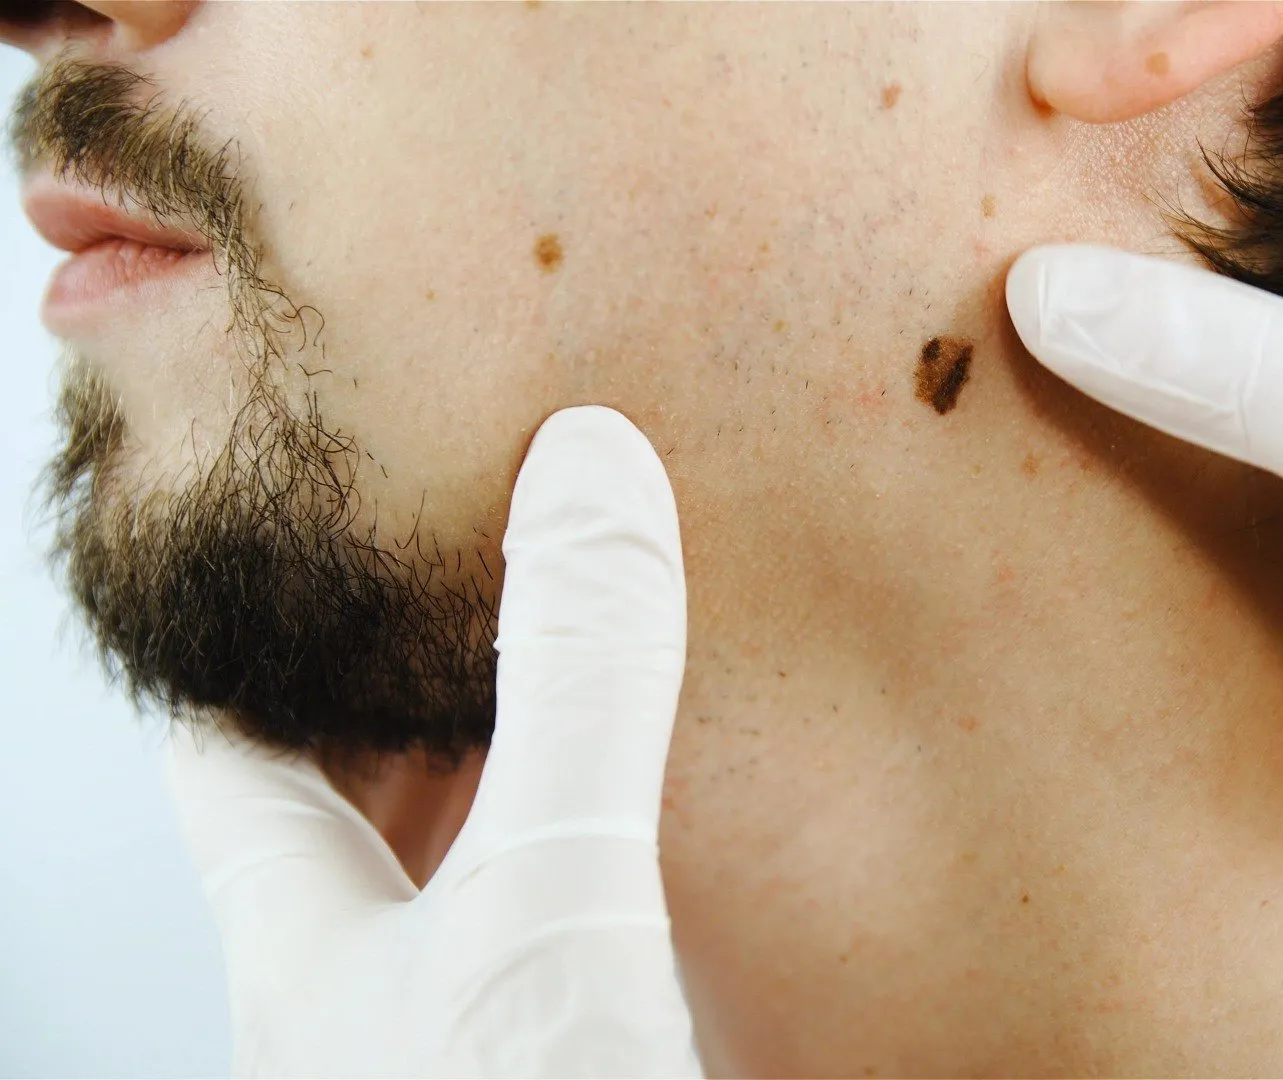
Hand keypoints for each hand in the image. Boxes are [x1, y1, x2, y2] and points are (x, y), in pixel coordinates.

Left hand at [166, 406, 699, 1074]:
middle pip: (343, 808)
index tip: (304, 533)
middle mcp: (358, 999)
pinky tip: (668, 852)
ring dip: (502, 779)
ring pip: (452, 880)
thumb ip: (573, 691)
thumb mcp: (550, 895)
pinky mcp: (555, 1068)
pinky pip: (553, 944)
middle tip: (467, 566)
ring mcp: (451, 1045)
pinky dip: (594, 869)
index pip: (231, 747)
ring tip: (565, 677)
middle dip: (401, 684)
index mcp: (306, 939)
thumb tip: (589, 472)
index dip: (259, 636)